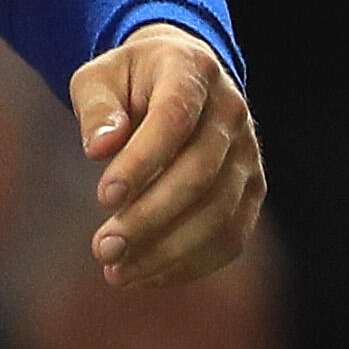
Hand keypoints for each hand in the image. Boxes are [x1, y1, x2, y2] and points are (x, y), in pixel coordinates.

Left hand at [72, 25, 263, 286]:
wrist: (181, 75)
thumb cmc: (130, 79)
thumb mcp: (100, 76)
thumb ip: (97, 107)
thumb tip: (99, 148)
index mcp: (192, 72)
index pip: (174, 120)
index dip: (142, 161)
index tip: (103, 196)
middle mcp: (231, 114)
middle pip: (199, 176)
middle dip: (149, 218)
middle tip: (103, 248)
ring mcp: (248, 155)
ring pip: (219, 215)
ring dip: (168, 251)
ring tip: (116, 272)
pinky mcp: (251, 192)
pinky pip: (230, 238)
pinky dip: (189, 264)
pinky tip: (145, 276)